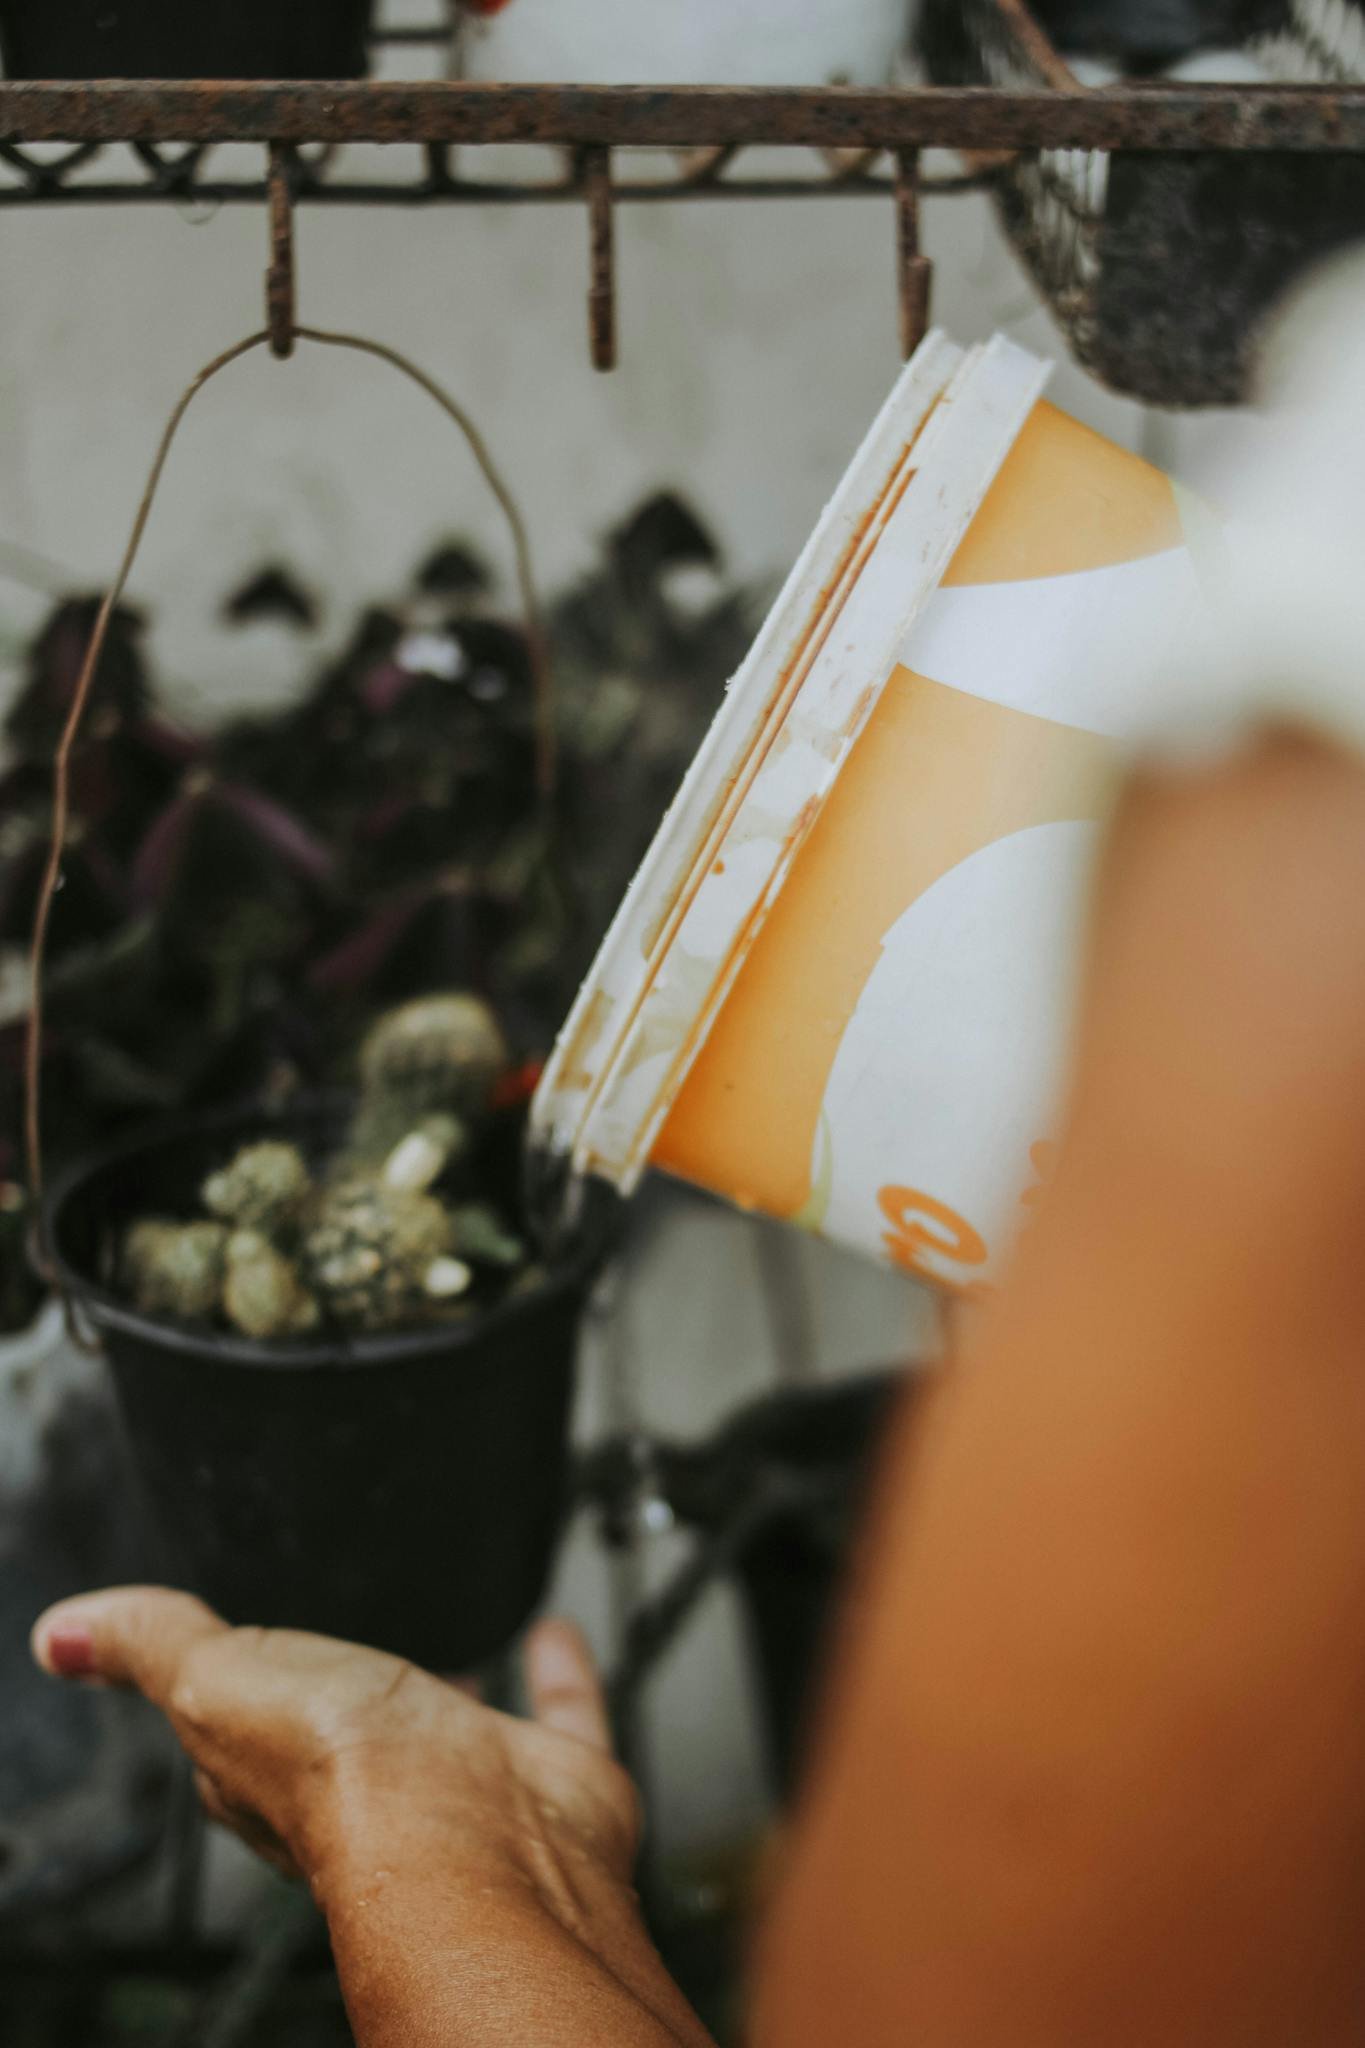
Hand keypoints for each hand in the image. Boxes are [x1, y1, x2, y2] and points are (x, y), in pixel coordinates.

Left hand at [30, 1593, 710, 2046]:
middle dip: (347, 1690)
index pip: (235, 1733)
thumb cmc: (343, 1782)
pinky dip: (561, 1670)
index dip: (226, 1695)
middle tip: (351, 1637)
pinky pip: (560, 1710)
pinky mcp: (547, 1770)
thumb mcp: (215, 1679)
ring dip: (451, 1683)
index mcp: (274, 1770)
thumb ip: (153, 1643)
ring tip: (453, 1631)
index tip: (226, 1657)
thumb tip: (66, 1631)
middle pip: (350, 1729)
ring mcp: (463, 1781)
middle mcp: (370, 1783)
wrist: (479, 1840)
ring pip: (454, 1722)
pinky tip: (554, 1628)